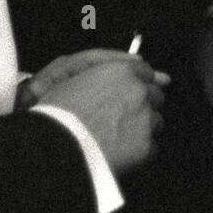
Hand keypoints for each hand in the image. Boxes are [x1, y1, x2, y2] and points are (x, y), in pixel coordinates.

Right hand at [31, 53, 169, 174]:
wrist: (58, 149)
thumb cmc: (58, 113)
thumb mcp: (71, 75)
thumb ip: (101, 64)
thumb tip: (135, 62)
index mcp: (122, 72)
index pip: (145, 71)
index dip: (138, 82)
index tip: (132, 91)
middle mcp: (139, 93)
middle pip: (155, 96)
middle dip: (142, 104)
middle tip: (119, 116)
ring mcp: (146, 120)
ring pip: (155, 121)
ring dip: (141, 127)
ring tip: (116, 135)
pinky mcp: (146, 146)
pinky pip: (151, 146)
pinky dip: (139, 150)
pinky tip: (119, 151)